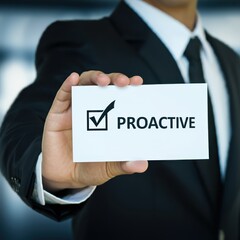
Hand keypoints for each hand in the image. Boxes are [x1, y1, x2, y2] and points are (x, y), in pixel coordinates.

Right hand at [42, 71, 147, 191]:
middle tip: (124, 82)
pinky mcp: (57, 114)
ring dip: (94, 77)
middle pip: (103, 85)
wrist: (65, 177)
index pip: (119, 95)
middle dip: (114, 79)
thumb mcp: (109, 167)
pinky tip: (73, 78)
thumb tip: (143, 165)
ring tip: (103, 81)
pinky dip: (68, 85)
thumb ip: (123, 164)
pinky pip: (62, 95)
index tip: (138, 82)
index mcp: (108, 118)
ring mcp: (75, 109)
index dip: (128, 86)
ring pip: (84, 84)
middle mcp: (93, 109)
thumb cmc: (90, 168)